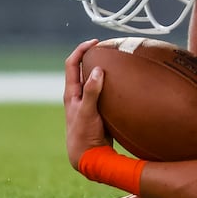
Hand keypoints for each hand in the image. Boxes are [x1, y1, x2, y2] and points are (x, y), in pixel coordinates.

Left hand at [62, 39, 106, 168]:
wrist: (87, 156)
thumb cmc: (83, 134)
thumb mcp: (87, 112)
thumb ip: (91, 91)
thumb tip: (97, 70)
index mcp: (71, 93)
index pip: (71, 64)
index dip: (81, 50)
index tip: (95, 42)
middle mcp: (78, 95)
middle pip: (82, 69)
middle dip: (93, 55)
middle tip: (109, 48)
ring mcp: (88, 102)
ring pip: (94, 80)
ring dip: (103, 69)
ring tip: (118, 62)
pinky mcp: (98, 109)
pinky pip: (104, 91)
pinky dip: (112, 83)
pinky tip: (125, 84)